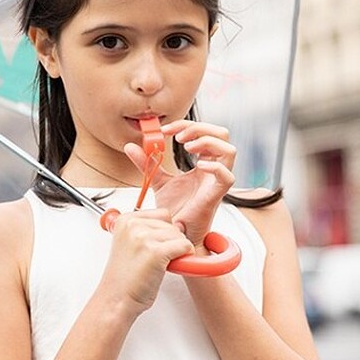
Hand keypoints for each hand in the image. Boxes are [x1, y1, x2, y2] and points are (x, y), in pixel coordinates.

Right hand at [99, 209, 193, 313]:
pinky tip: (170, 267)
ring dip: (177, 252)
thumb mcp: (129, 244)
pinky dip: (184, 258)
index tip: (155, 245)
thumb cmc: (124, 278)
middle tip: (157, 259)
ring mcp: (144, 237)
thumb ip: (146, 231)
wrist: (116, 299)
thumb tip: (173, 227)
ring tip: (159, 265)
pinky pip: (185, 247)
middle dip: (170, 242)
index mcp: (125, 220)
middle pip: (172, 225)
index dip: (163, 232)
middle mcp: (133, 225)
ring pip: (180, 236)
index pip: (161, 214)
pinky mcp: (156, 252)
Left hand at [124, 120, 234, 247]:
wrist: (173, 234)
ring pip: (229, 150)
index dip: (185, 125)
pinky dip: (215, 166)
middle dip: (200, 128)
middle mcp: (213, 169)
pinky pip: (227, 176)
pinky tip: (198, 165)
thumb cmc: (174, 210)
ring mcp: (216, 181)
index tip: (164, 130)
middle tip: (178, 136)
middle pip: (222, 135)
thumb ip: (147, 163)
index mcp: (203, 162)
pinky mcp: (216, 195)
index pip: (203, 133)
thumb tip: (130, 146)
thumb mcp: (157, 180)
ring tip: (187, 146)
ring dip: (208, 141)